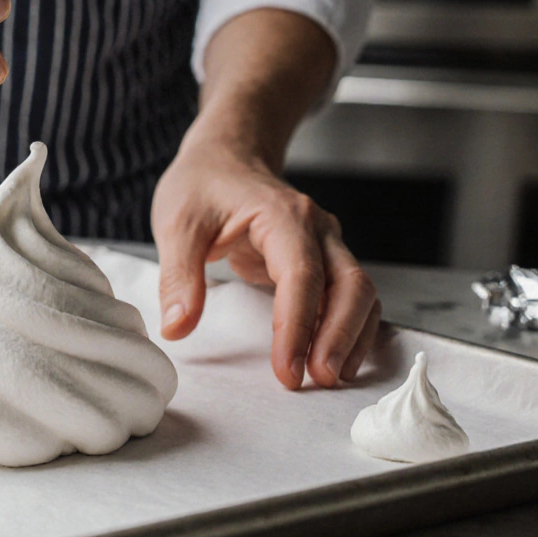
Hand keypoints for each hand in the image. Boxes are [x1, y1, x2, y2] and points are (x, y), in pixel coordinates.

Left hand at [151, 144, 381, 389]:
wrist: (226, 155)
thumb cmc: (202, 184)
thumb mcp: (177, 224)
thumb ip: (178, 276)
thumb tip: (176, 327)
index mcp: (281, 215)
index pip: (301, 276)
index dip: (298, 326)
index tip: (286, 369)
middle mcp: (316, 228)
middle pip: (350, 285)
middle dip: (338, 337)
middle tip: (317, 380)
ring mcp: (326, 243)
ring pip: (360, 293)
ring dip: (351, 337)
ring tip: (330, 379)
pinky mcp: (325, 260)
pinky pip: (352, 296)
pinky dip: (352, 329)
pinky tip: (338, 361)